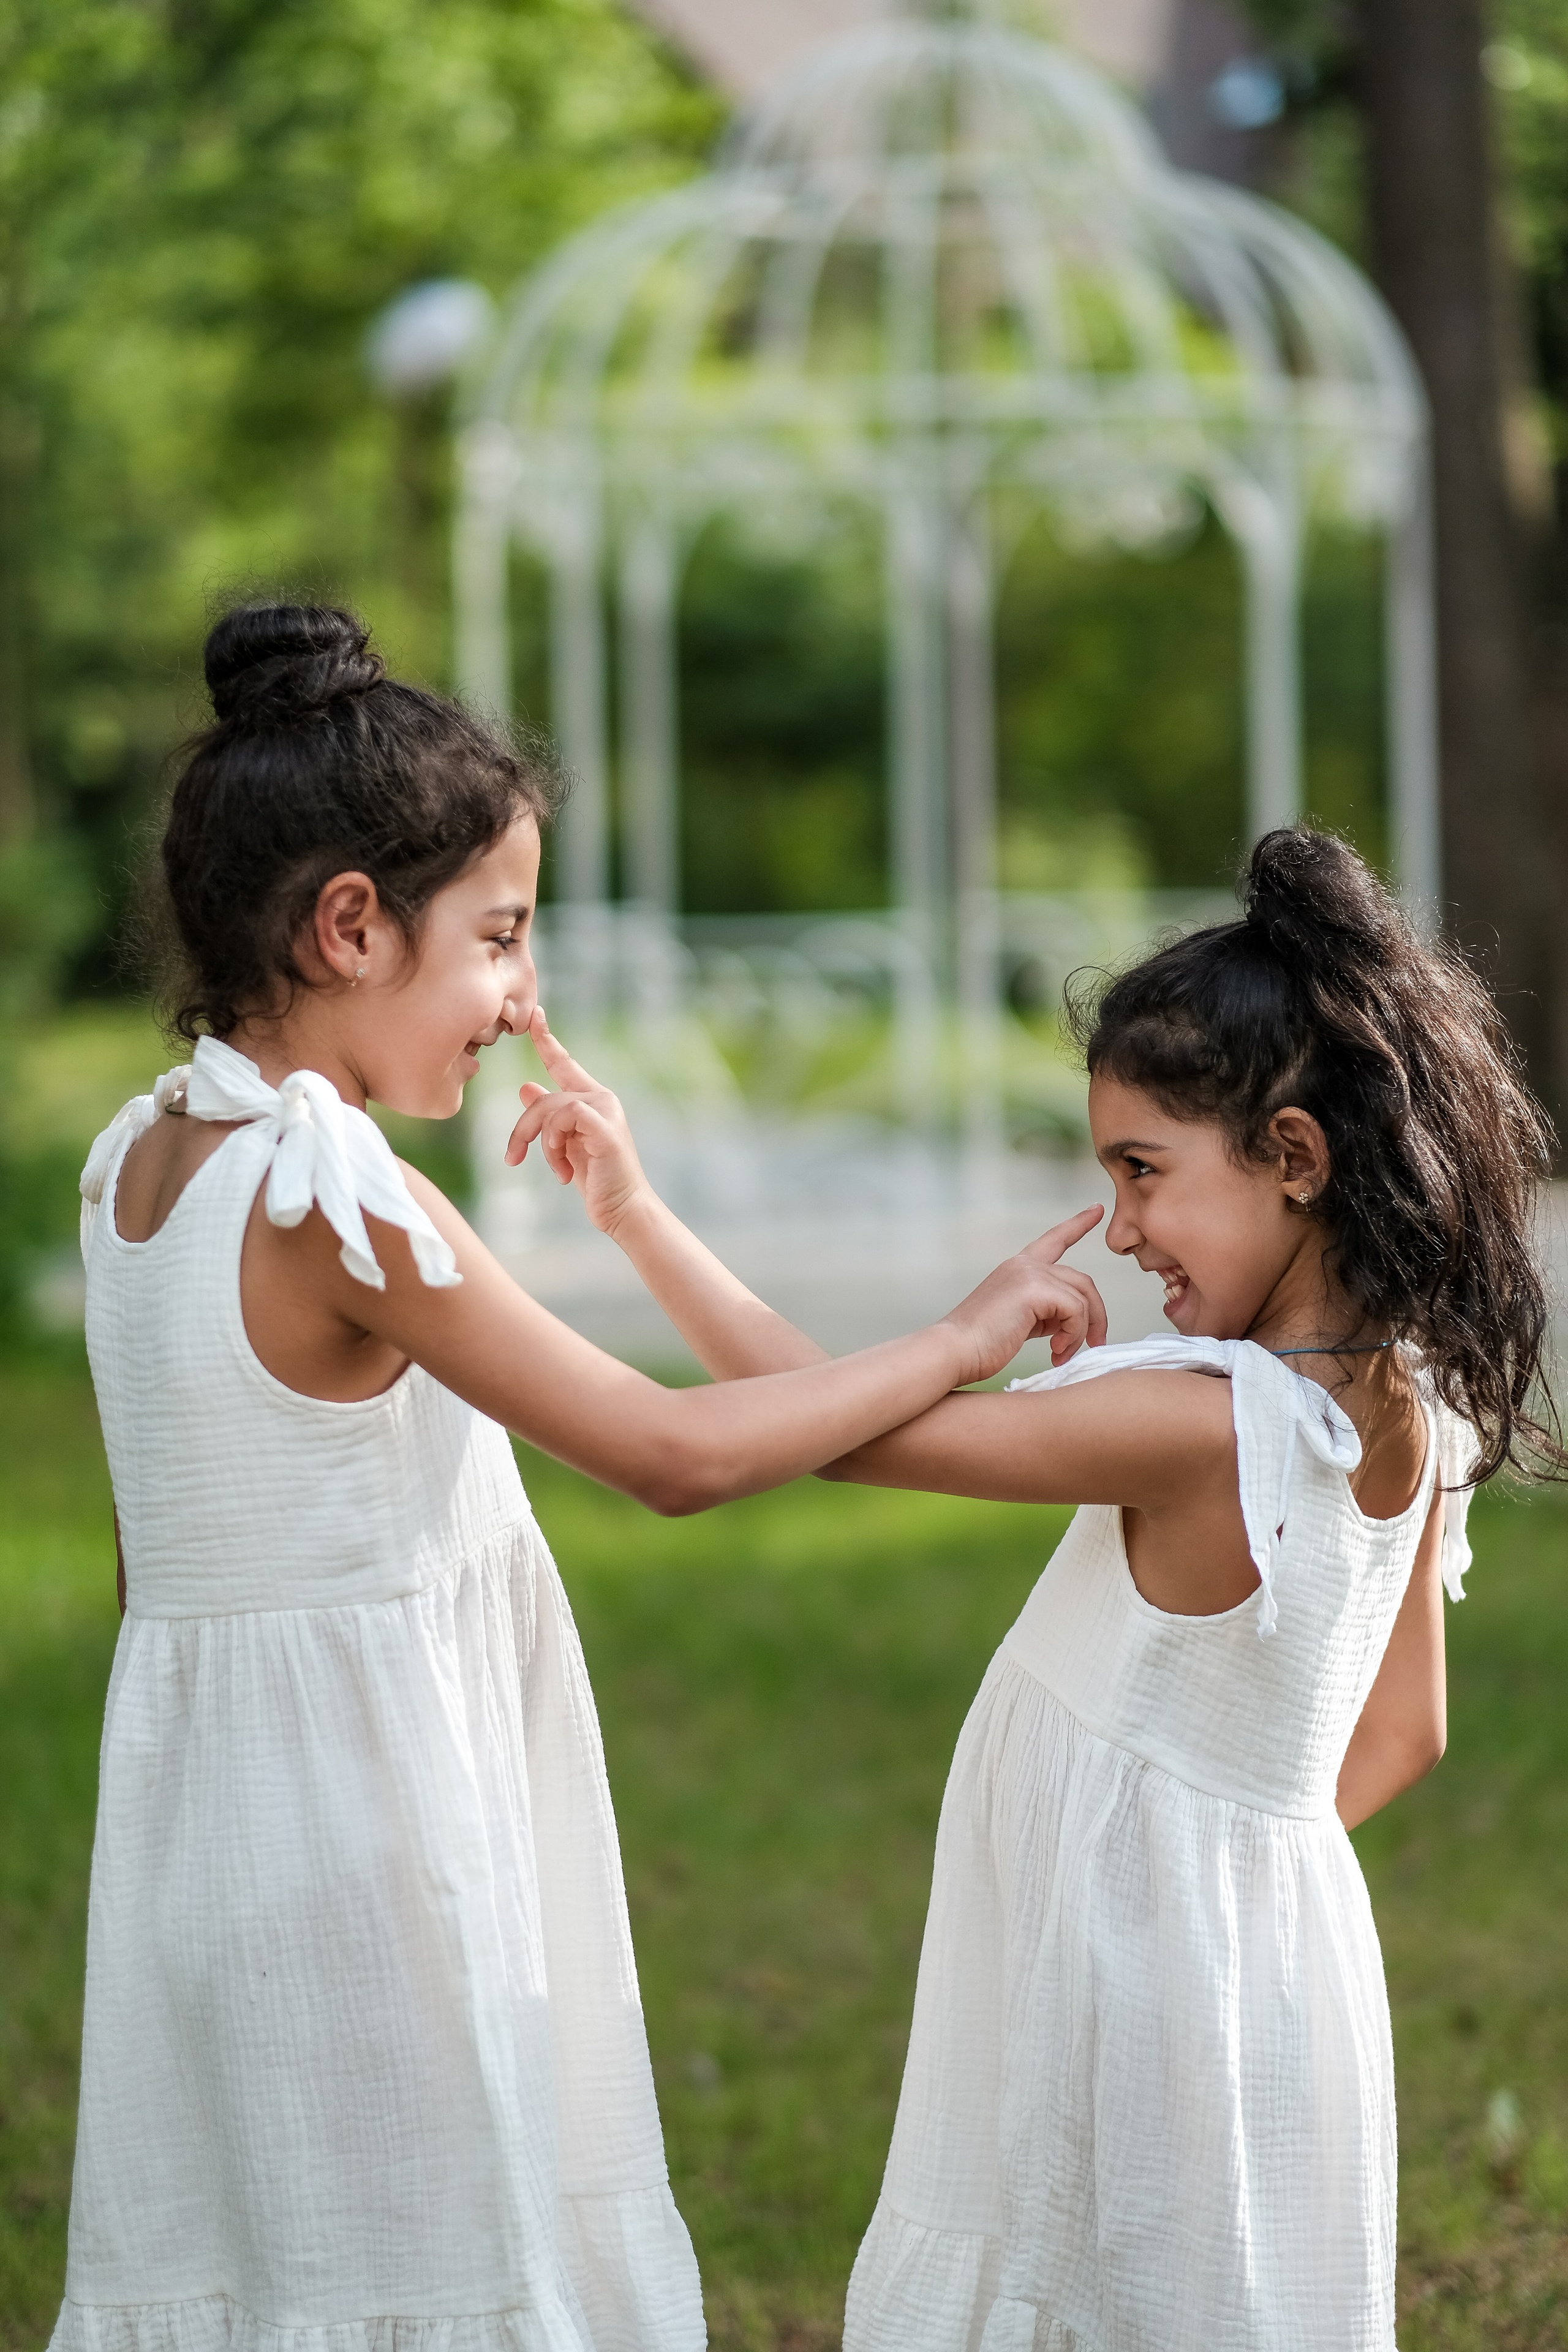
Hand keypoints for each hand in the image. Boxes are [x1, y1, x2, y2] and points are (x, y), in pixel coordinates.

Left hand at [503, 1008, 652, 1237]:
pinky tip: (564, 1170)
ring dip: (542, 1146)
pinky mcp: (605, 1126)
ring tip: (557, 1171)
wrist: (622, 1209)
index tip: (534, 1014)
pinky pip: (565, 1117)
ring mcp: (606, 1110)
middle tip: (514, 1159)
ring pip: (550, 1109)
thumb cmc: (596, 1180)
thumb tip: (525, 1087)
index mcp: (592, 1100)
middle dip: (522, 1130)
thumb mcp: (564, 1145)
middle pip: (543, 1098)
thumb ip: (548, 1117)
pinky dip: (554, 1144)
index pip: (564, 1063)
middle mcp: (601, 1098)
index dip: (546, 1039)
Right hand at [938, 1206, 1108, 1386]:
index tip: (1097, 1209)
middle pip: (1082, 1281)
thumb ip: (1046, 1312)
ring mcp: (1030, 1274)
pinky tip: (1055, 1352)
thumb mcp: (1020, 1320)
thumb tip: (1074, 1322)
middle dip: (1095, 1314)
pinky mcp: (1035, 1289)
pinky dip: (1073, 1335)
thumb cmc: (980, 1344)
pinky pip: (1076, 1311)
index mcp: (1018, 1268)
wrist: (954, 1349)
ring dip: (1081, 1332)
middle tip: (1095, 1343)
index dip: (1078, 1224)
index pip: (1055, 1239)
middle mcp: (1025, 1264)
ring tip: (1063, 1354)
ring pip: (1082, 1299)